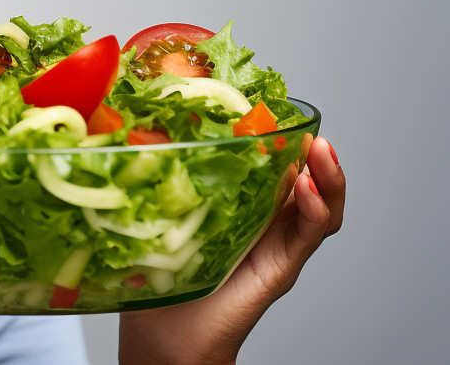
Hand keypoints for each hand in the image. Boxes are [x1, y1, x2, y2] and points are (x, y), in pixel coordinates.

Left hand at [118, 136, 344, 364]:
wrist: (166, 338)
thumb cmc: (157, 276)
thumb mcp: (154, 214)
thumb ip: (151, 180)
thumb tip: (123, 134)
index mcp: (237, 202)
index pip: (269, 162)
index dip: (278, 136)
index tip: (274, 110)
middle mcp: (264, 221)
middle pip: (303, 177)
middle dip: (310, 149)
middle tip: (306, 126)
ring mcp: (277, 244)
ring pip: (319, 204)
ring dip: (326, 175)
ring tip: (321, 150)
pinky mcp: (281, 268)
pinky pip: (308, 235)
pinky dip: (315, 210)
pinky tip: (308, 191)